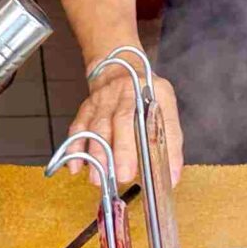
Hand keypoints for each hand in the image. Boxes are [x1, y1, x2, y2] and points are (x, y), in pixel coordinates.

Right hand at [62, 65, 184, 190]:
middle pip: (123, 120)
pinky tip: (75, 166)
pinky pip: (78, 128)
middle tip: (124, 175)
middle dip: (123, 150)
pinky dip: (75, 148)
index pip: (161, 120)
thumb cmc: (144, 98)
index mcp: (154, 93)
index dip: (162, 146)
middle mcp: (127, 93)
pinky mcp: (87, 108)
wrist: (118, 70)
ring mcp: (104, 100)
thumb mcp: (165, 109)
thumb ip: (169, 141)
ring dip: (98, 153)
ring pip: (99, 126)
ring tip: (98, 177)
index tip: (164, 172)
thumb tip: (171, 176)